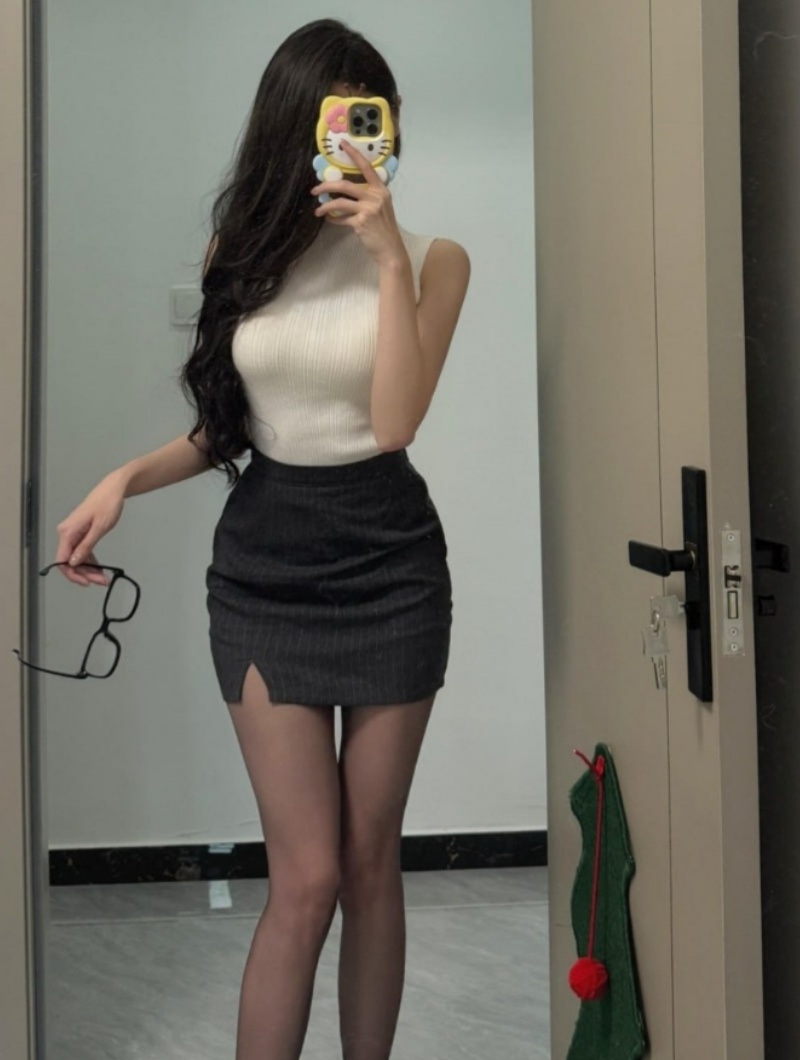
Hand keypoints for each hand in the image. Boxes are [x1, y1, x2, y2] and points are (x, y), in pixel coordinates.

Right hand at [55, 474, 125, 585]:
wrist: (113, 490)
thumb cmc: (107, 504)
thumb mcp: (99, 528)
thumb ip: (86, 546)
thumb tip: (73, 563)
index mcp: (67, 532)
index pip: (62, 560)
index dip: (72, 574)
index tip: (87, 583)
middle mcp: (67, 533)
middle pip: (69, 561)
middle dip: (84, 574)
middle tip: (102, 581)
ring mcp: (73, 534)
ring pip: (76, 558)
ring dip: (88, 570)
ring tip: (103, 577)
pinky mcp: (81, 534)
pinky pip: (82, 552)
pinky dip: (90, 561)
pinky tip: (99, 569)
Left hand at [311, 140, 406, 266]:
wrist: (390, 250)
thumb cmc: (384, 229)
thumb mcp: (381, 208)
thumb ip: (369, 197)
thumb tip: (346, 192)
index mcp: (381, 190)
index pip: (366, 167)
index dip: (354, 154)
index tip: (343, 144)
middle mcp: (375, 196)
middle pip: (345, 185)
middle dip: (326, 186)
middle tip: (315, 190)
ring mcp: (368, 209)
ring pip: (339, 202)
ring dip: (325, 206)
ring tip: (317, 211)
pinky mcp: (361, 222)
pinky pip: (341, 218)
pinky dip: (333, 220)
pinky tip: (330, 220)